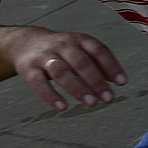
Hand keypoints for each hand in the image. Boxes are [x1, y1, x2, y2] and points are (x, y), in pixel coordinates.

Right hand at [10, 28, 127, 110]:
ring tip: (91, 103)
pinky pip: (39, 83)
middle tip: (108, 98)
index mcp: (79, 40)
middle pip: (81, 62)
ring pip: (62, 72)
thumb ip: (98, 64)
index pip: (98, 50)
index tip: (121, 82)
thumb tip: (117, 80)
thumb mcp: (81, 50)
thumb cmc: (61, 50)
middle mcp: (63, 46)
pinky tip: (62, 107)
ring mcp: (45, 56)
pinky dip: (51, 96)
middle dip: (96, 81)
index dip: (111, 66)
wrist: (26, 43)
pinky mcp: (29, 69)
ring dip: (78, 89)